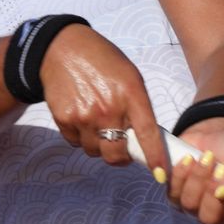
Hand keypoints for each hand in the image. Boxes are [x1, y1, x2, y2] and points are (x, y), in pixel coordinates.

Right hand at [39, 24, 168, 176]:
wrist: (62, 49)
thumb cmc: (102, 62)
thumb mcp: (130, 77)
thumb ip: (139, 106)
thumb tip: (145, 138)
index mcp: (131, 95)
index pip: (147, 134)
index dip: (155, 158)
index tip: (161, 175)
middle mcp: (108, 108)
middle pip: (116, 154)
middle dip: (120, 157)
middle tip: (121, 148)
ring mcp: (84, 116)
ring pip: (94, 151)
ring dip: (98, 144)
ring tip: (96, 121)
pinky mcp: (64, 119)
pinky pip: (76, 142)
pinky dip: (80, 136)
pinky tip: (81, 115)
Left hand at [169, 118, 223, 223]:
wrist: (212, 133)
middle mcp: (219, 214)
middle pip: (211, 220)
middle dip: (211, 193)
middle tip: (219, 169)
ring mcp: (195, 207)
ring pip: (190, 205)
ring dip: (198, 178)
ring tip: (206, 157)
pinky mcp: (175, 194)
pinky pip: (173, 193)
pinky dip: (181, 174)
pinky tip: (189, 159)